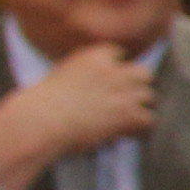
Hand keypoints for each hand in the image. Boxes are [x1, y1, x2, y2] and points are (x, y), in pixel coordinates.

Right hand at [0, 46, 157, 189]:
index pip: (118, 54)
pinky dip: (140, 128)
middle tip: (123, 100)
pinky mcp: (130, 114)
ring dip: (138, 107)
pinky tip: (126, 135)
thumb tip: (90, 86)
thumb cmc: (41, 103)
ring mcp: (125, 92)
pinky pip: (148, 119)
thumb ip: (83, 74)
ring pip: (148, 96)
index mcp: (95, 56)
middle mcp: (116, 71)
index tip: (110, 81)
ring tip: (123, 119)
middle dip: (135, 86)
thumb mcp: (60, 75)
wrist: (41, 120)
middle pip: (142, 74)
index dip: (116, 69)